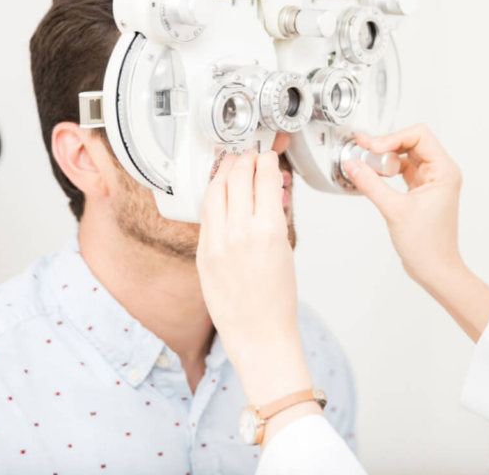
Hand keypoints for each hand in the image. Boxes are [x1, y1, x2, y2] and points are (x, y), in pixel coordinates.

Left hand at [196, 149, 316, 418]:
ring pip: (216, 190)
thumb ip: (276, 216)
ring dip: (225, 172)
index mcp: (268, 230)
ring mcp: (217, 242)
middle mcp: (239, 232)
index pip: (264, 178)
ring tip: (232, 166)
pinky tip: (220, 192)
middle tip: (251, 155)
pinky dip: (214, 197)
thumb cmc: (277, 300)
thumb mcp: (286, 250)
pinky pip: (206, 213)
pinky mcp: (202, 253)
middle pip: (237, 177)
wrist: (259, 333)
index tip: (269, 155)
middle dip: (245, 160)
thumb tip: (272, 190)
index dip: (267, 160)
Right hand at [343, 124, 464, 290]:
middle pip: (411, 142)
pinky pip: (402, 170)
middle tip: (362, 151)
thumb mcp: (395, 210)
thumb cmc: (428, 245)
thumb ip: (371, 184)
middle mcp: (440, 172)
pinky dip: (387, 170)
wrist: (435, 270)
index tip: (372, 147)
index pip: (419, 135)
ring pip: (405, 155)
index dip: (393, 137)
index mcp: (444, 171)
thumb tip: (352, 164)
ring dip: (385, 157)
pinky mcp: (421, 191)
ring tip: (366, 164)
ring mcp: (431, 181)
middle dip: (386, 145)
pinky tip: (373, 175)